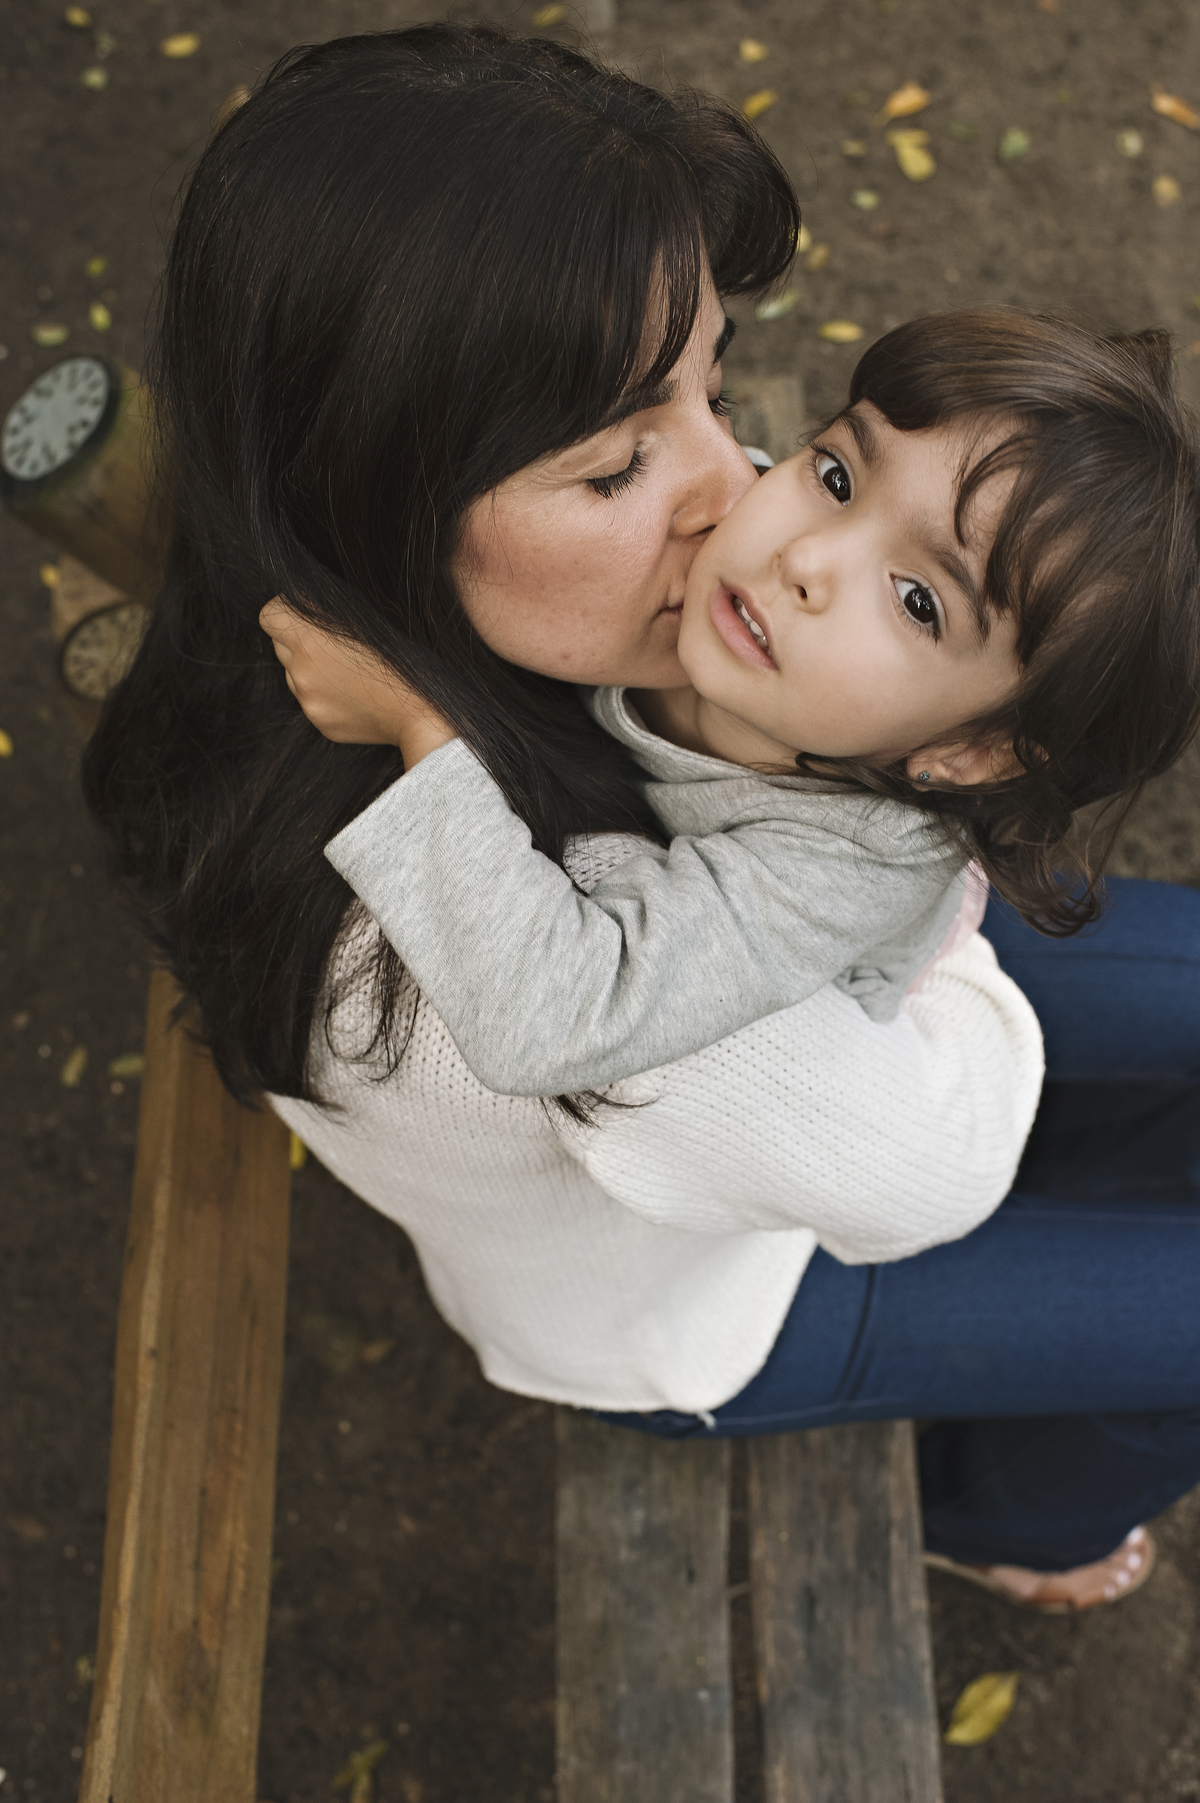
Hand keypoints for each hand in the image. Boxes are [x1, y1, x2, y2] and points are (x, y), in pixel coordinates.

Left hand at [259, 597, 456, 766]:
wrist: (422, 712)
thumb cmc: (404, 656)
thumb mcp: (369, 617)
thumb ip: (329, 607)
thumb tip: (306, 597)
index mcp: (309, 639)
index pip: (269, 615)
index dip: (286, 609)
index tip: (307, 611)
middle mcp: (300, 671)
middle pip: (280, 645)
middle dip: (300, 639)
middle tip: (335, 640)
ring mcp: (309, 701)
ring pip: (294, 675)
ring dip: (312, 668)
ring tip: (351, 669)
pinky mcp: (321, 722)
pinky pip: (313, 700)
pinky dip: (327, 694)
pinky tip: (357, 692)